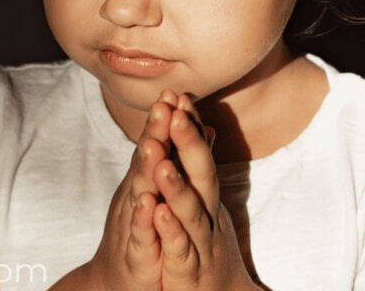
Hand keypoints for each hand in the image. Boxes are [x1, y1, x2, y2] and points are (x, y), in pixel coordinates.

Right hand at [82, 90, 180, 290]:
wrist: (119, 279)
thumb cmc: (146, 232)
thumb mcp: (165, 194)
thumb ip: (182, 159)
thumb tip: (205, 127)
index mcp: (148, 181)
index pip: (158, 143)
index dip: (165, 119)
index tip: (175, 91)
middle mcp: (138, 195)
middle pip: (147, 160)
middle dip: (155, 132)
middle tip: (163, 105)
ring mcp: (135, 222)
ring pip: (140, 192)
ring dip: (146, 168)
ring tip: (153, 145)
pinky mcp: (136, 252)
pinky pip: (140, 233)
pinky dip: (143, 218)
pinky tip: (149, 203)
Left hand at [153, 95, 259, 290]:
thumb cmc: (204, 241)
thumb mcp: (202, 200)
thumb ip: (199, 163)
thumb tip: (204, 125)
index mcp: (205, 195)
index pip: (198, 152)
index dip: (189, 125)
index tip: (178, 94)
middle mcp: (207, 213)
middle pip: (201, 174)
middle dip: (188, 143)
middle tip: (176, 112)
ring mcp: (199, 241)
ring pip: (190, 211)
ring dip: (176, 185)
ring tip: (162, 162)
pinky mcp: (186, 269)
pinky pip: (179, 247)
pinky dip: (169, 230)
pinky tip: (157, 212)